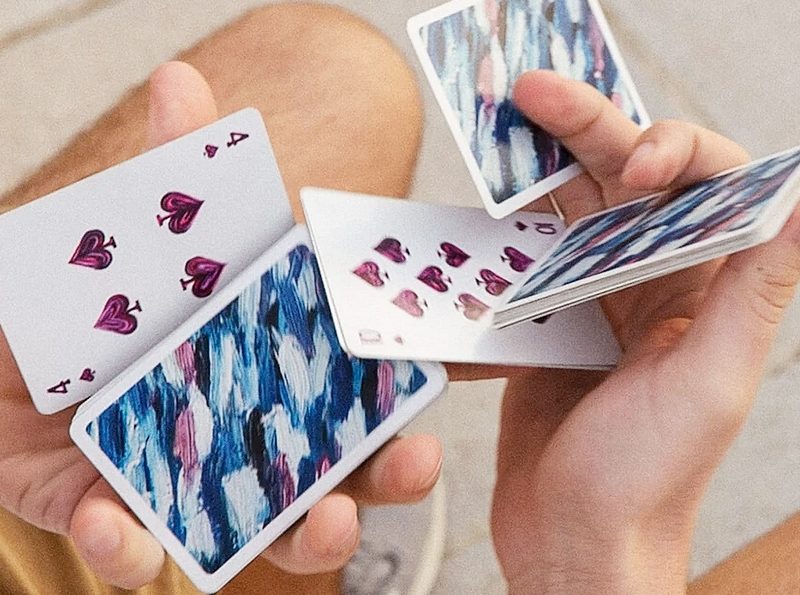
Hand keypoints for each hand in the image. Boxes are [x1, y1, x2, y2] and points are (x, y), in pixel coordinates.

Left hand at [0, 62, 441, 588]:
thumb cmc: (92, 291)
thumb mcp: (138, 228)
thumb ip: (169, 169)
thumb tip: (184, 81)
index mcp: (271, 364)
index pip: (358, 386)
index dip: (406, 393)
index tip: (444, 386)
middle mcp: (247, 431)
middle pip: (340, 473)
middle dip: (386, 477)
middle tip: (415, 460)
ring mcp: (188, 483)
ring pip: (267, 533)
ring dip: (306, 536)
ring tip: (326, 522)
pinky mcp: (114, 517)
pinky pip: (135, 552)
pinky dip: (129, 548)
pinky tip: (117, 522)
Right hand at [491, 71, 799, 592]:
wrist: (573, 543)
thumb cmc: (645, 480)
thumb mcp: (710, 383)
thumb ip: (754, 291)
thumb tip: (799, 200)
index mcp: (709, 292)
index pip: (709, 185)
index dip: (675, 151)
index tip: (633, 164)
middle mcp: (655, 286)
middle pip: (625, 182)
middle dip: (586, 128)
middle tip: (531, 93)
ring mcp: (593, 302)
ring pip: (567, 212)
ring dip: (538, 169)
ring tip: (502, 130)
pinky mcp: (544, 325)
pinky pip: (523, 261)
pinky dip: (501, 234)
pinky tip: (478, 212)